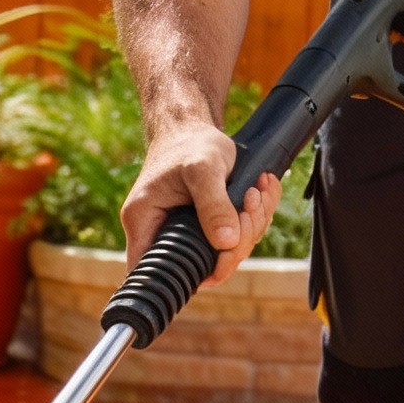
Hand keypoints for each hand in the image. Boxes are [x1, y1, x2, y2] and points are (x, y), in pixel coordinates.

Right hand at [121, 117, 280, 287]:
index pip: (158, 273)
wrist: (191, 128)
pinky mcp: (204, 228)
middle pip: (202, 268)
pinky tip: (259, 190)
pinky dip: (255, 217)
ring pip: (224, 254)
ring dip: (252, 225)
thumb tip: (228, 242)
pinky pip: (235, 239)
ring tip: (257, 190)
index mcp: (144, 224)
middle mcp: (159, 235)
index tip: (225, 249)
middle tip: (249, 204)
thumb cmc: (189, 143)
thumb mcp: (202, 168)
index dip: (195, 273)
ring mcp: (183, 234)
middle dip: (237, 242)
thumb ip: (213, 205)